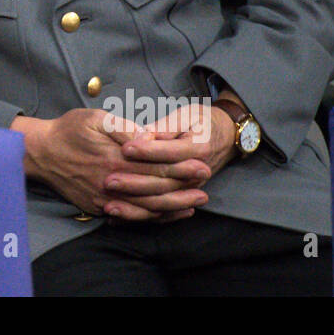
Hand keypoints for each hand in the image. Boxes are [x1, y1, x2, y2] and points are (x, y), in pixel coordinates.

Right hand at [12, 109, 209, 221]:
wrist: (39, 152)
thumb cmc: (68, 130)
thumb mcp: (96, 118)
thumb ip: (124, 128)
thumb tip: (148, 138)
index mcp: (115, 158)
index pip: (156, 165)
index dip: (181, 166)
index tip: (202, 165)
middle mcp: (112, 183)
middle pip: (156, 189)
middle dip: (184, 188)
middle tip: (206, 185)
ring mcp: (105, 199)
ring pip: (145, 207)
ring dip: (172, 207)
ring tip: (194, 204)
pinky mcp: (98, 207)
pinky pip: (130, 216)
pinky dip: (151, 217)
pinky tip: (165, 214)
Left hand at [102, 102, 235, 217]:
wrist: (224, 137)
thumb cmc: (200, 122)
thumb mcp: (185, 116)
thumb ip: (162, 127)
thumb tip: (140, 136)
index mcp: (198, 149)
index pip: (169, 152)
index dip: (146, 151)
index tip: (124, 148)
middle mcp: (196, 175)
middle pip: (163, 182)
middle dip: (134, 182)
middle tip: (109, 180)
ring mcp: (190, 189)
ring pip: (161, 203)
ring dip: (135, 206)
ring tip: (109, 206)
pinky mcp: (182, 198)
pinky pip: (161, 212)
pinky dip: (139, 216)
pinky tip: (118, 218)